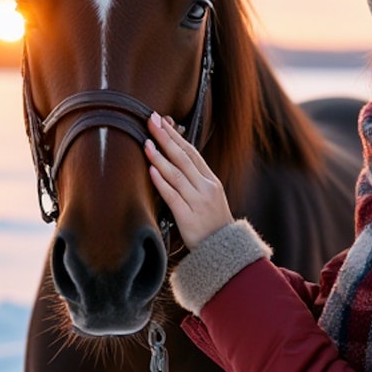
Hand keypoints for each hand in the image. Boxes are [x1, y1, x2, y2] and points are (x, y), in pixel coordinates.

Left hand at [144, 111, 231, 249]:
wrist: (225, 252)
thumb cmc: (212, 224)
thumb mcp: (209, 197)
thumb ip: (194, 180)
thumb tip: (173, 160)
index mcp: (211, 181)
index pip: (192, 152)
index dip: (176, 136)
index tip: (162, 121)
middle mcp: (206, 188)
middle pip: (183, 158)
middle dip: (166, 137)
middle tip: (151, 120)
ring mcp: (198, 202)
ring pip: (176, 174)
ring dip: (160, 157)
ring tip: (146, 142)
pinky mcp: (188, 218)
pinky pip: (172, 196)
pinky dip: (161, 182)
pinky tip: (151, 170)